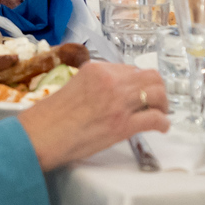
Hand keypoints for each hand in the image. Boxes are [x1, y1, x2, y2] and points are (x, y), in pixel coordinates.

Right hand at [17, 62, 169, 170]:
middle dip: (157, 89)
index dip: (138, 82)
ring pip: (157, 94)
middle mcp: (111, 81)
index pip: (130, 69)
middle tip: (156, 102)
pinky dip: (163, 123)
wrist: (41, 135)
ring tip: (160, 113)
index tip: (139, 92)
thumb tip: (112, 93)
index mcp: (96, 69)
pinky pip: (155, 119)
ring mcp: (118, 102)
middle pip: (150, 77)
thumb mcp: (73, 86)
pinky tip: (161, 128)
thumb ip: (95, 84)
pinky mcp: (123, 125)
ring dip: (163, 104)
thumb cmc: (50, 116)